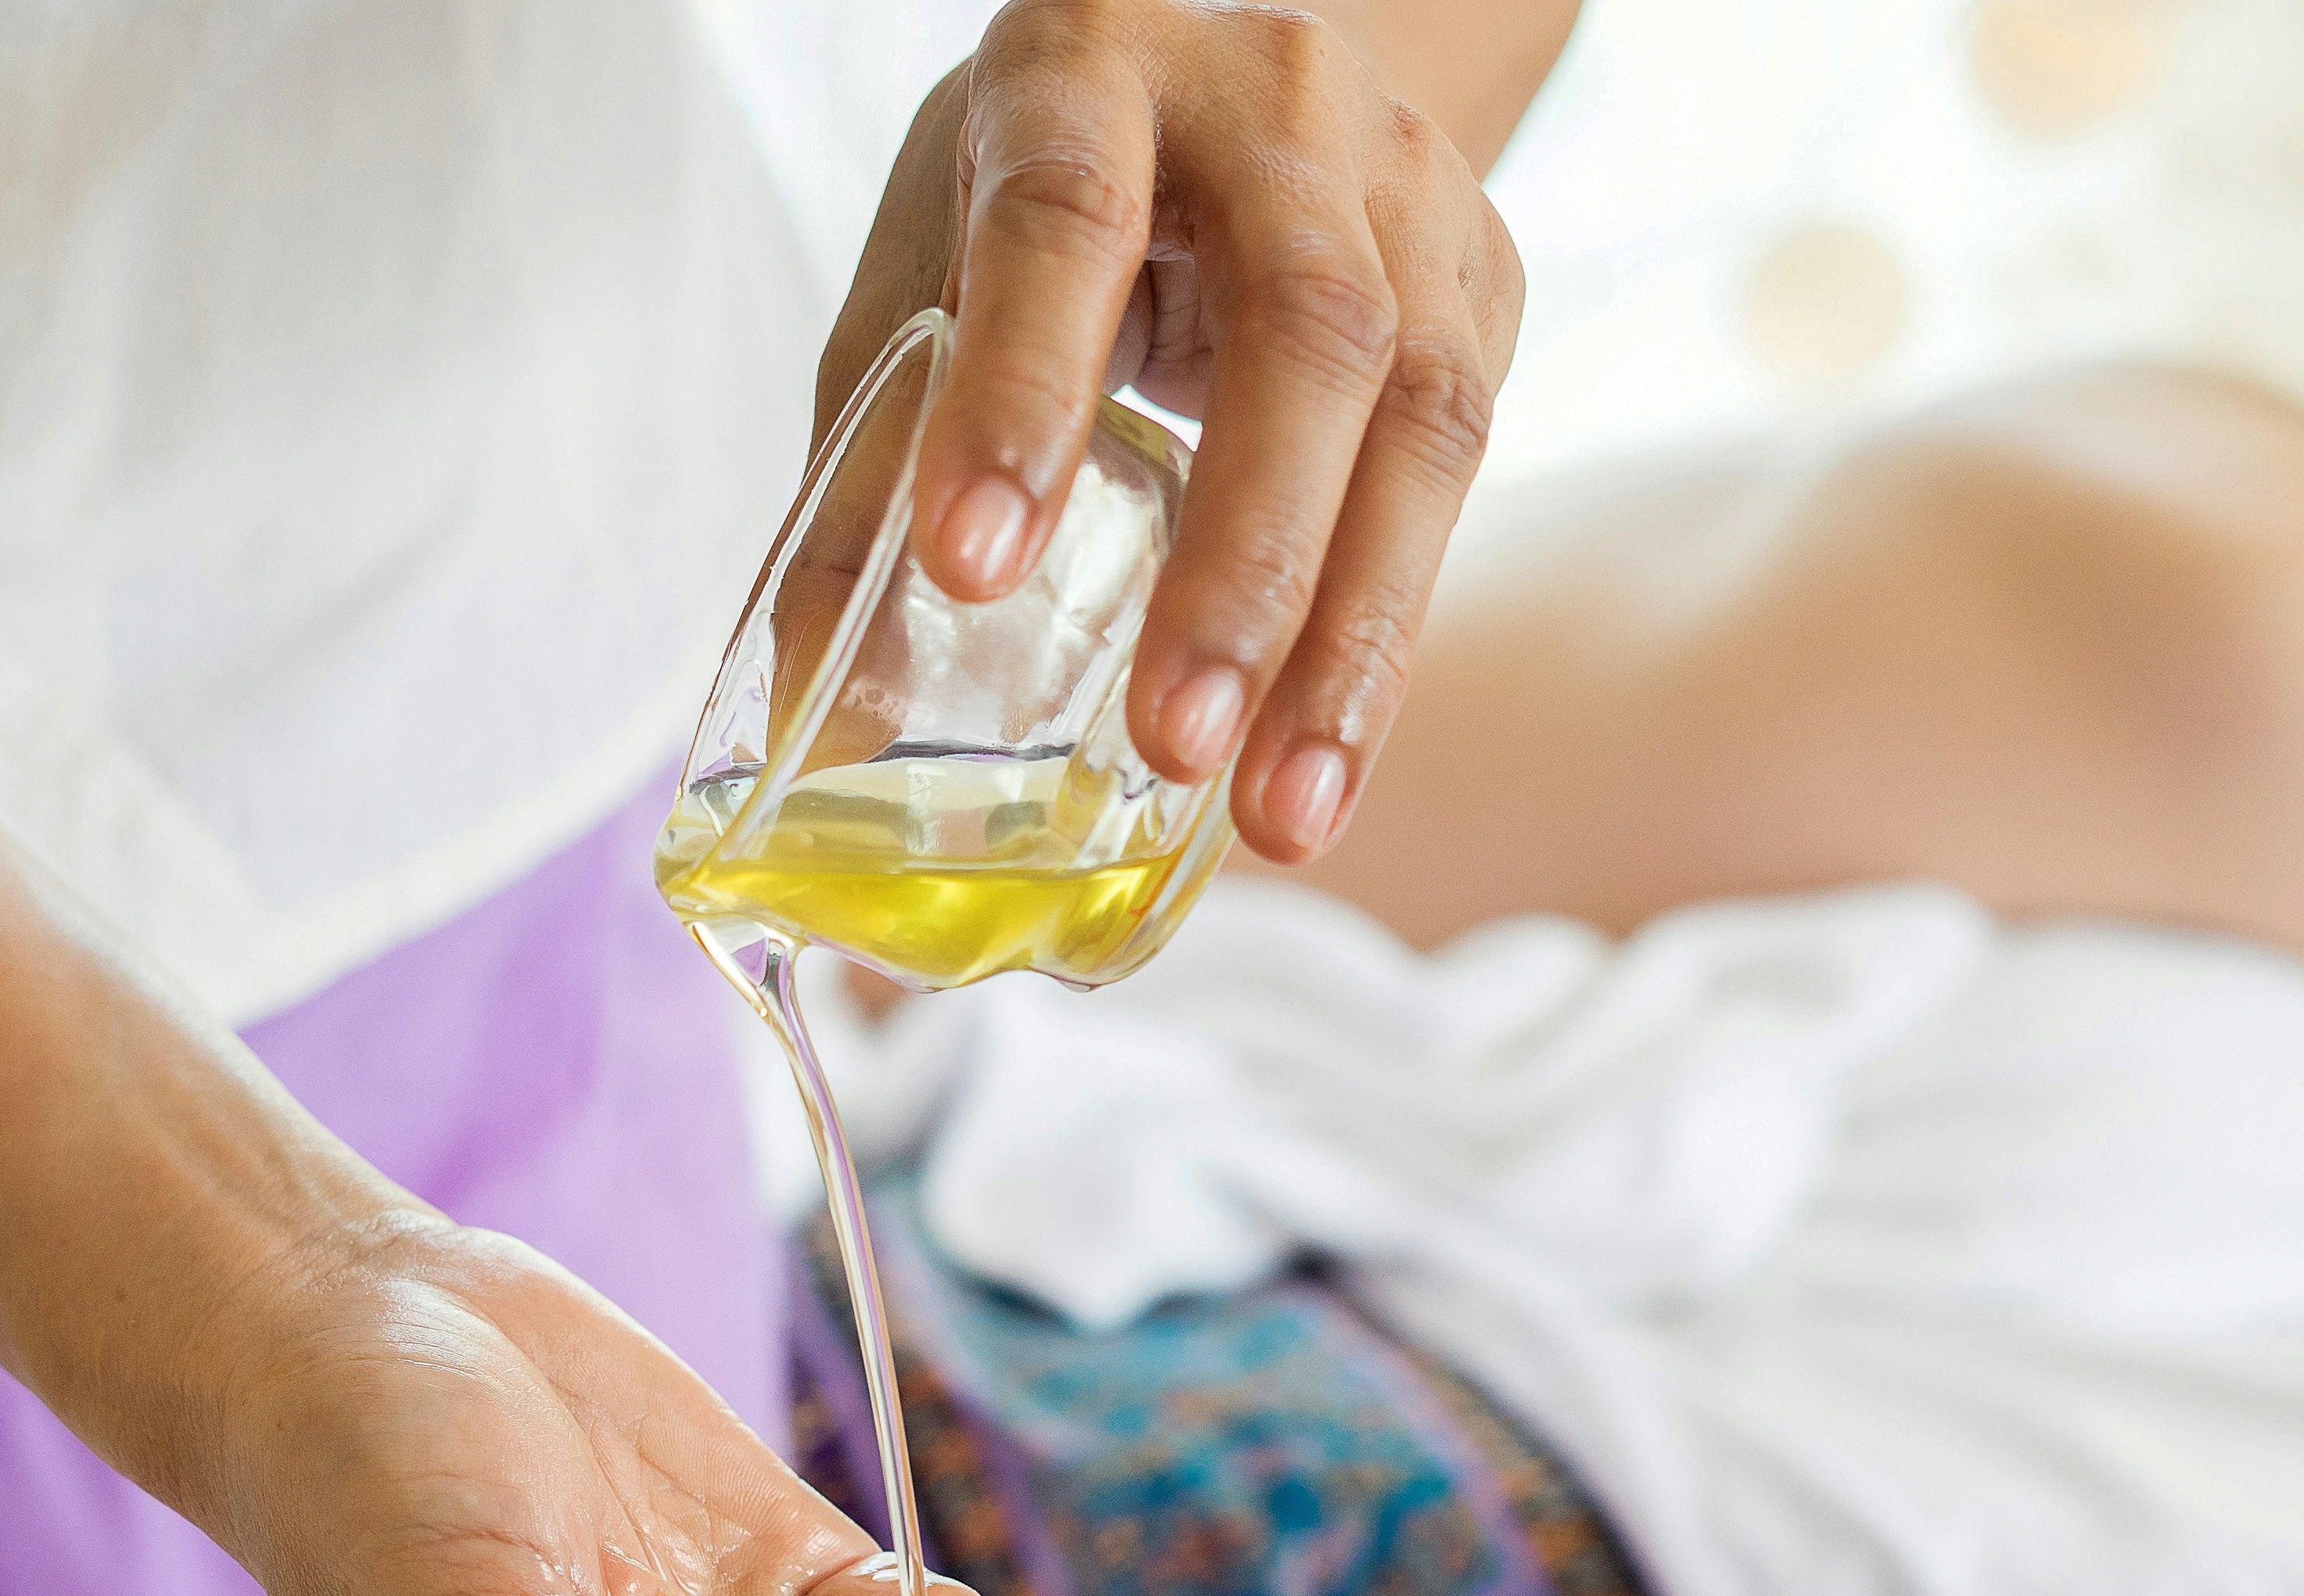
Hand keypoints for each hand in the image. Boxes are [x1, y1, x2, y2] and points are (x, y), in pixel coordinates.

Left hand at [819, 0, 1528, 865]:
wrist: (1248, 82)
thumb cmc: (1059, 189)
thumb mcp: (937, 267)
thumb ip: (872, 464)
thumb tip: (817, 704)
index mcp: (1092, 69)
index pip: (1065, 219)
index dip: (1021, 389)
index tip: (969, 567)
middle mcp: (1278, 109)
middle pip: (1304, 330)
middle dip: (1242, 560)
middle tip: (1173, 742)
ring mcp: (1410, 193)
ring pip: (1422, 417)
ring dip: (1350, 640)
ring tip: (1279, 813)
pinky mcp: (1486, 285)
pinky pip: (1462, 477)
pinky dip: (1386, 638)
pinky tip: (1325, 760)